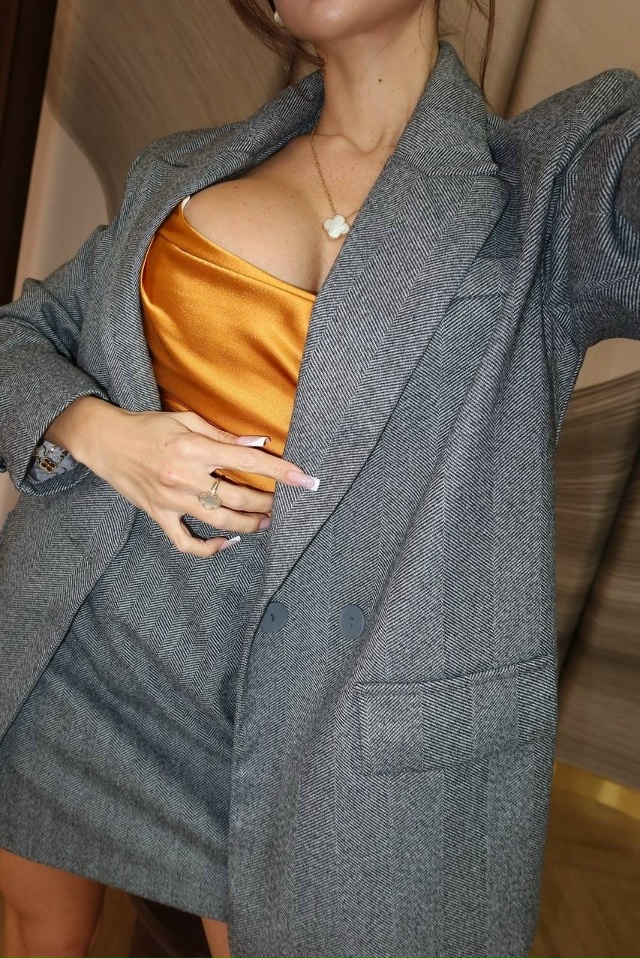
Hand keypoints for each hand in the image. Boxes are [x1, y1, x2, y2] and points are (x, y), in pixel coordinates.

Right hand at [46, 398, 318, 555]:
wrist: (104, 441)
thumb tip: (258, 444)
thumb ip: (223, 435)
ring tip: (265, 522)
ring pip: (219, 520)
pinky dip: (209, 547)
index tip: (305, 480)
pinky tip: (227, 542)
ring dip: (248, 524)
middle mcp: (184, 476)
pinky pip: (186, 541)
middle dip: (268, 502)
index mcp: (194, 448)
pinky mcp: (158, 515)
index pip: (248, 461)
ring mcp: (171, 500)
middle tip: (282, 504)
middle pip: (238, 496)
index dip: (280, 472)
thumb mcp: (186, 420)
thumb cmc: (147, 426)